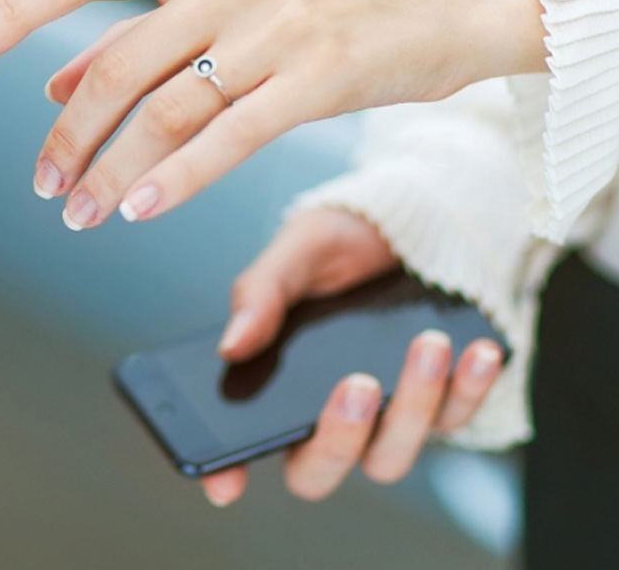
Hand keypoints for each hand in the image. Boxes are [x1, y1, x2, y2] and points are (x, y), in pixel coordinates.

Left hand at [0, 0, 544, 228]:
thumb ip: (140, 32)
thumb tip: (53, 81)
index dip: (15, 10)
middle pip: (118, 63)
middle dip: (67, 134)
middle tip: (43, 184)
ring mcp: (278, 26)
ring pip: (167, 110)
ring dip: (110, 170)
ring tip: (80, 211)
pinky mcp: (321, 76)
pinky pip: (229, 138)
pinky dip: (174, 180)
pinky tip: (138, 208)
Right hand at [200, 207, 504, 505]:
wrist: (416, 220)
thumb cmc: (345, 241)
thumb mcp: (299, 251)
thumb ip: (261, 295)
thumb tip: (230, 346)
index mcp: (276, 385)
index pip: (242, 443)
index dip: (227, 471)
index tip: (225, 483)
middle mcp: (327, 416)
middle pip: (319, 469)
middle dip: (339, 436)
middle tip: (357, 382)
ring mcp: (384, 420)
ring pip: (390, 455)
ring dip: (413, 404)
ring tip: (428, 343)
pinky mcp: (440, 408)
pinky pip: (456, 419)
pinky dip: (470, 387)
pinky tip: (478, 351)